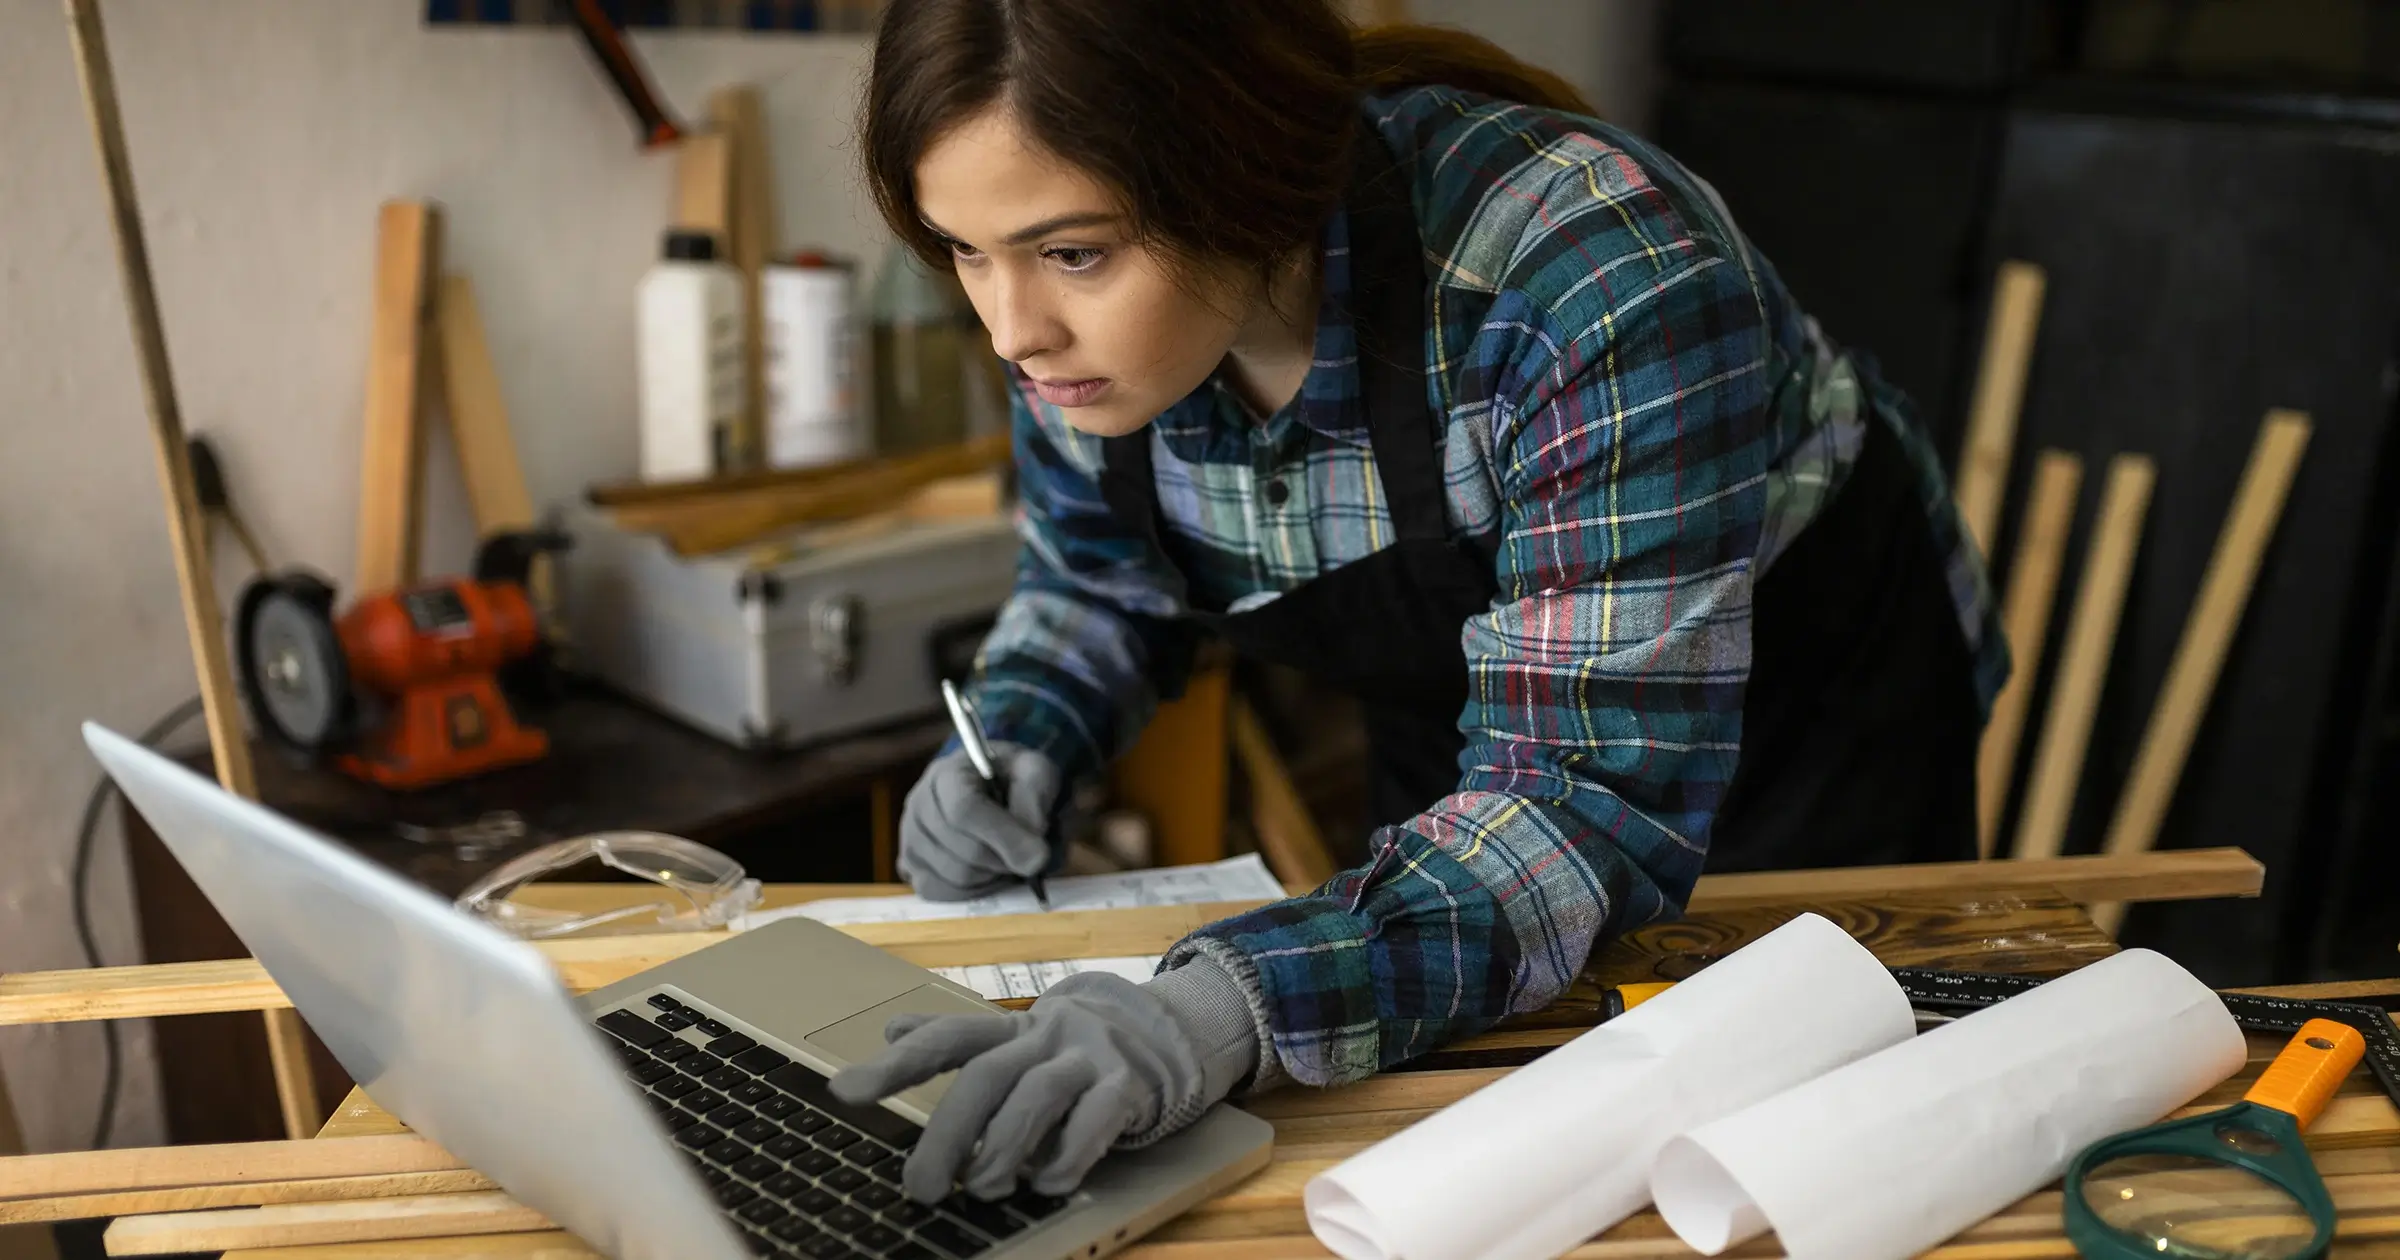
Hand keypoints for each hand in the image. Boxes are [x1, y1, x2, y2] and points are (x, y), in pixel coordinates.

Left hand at [828, 961, 1260, 1202]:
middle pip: (987, 1074)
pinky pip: (1097, 1120)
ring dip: (1003, 1148)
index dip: (897, 1063)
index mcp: (1011, 1026)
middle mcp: (1046, 1034)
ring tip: (982, 1189)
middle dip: (948, 1133)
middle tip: (921, 1187)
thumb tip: (890, 1028)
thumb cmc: (1066, 1052)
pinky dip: (1068, 1157)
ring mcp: (1088, 1058)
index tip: (845, 1091)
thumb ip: (954, 1038)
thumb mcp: (1012, 1040)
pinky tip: (1045, 1185)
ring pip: (1038, 1094)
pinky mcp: (1127, 1088)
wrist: (1158, 1035)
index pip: (948, 1037)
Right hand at [897, 742, 1061, 900]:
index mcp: (947, 774)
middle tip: (1025, 853)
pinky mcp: (911, 866)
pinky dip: (972, 892)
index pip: (965, 810)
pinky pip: (942, 892)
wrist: (987, 784)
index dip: (1004, 837)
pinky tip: (987, 873)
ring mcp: (909, 838)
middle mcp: (918, 805)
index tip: (1039, 856)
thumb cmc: (1011, 777)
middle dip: (1005, 860)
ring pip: (955, 878)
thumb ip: (1035, 801)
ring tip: (1005, 858)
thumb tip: (1031, 856)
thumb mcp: (1035, 771)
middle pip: (964, 852)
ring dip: (992, 877)